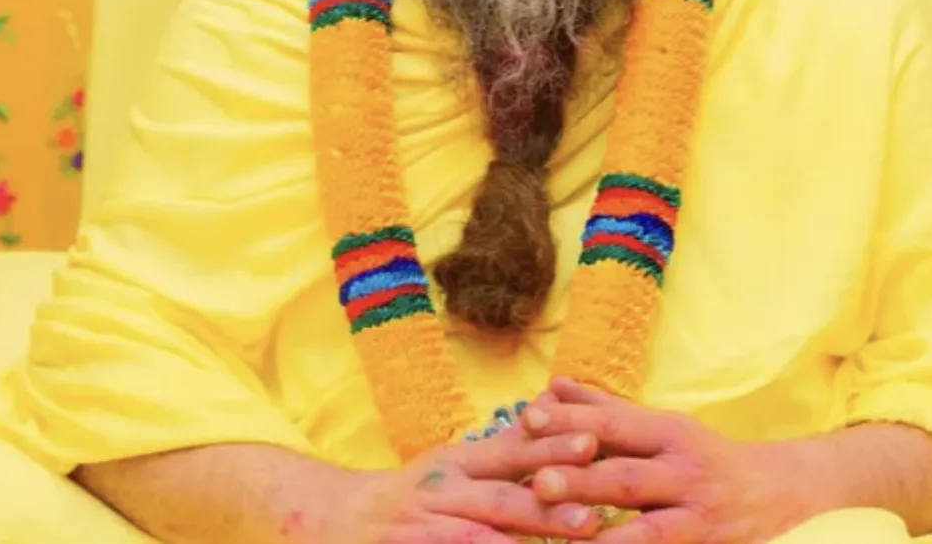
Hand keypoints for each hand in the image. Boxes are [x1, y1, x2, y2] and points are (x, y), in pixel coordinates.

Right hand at [331, 420, 608, 543]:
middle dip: (546, 505)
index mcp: (460, 462)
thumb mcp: (455, 461)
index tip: (594, 442)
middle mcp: (443, 492)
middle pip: (500, 497)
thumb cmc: (412, 494)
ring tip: (568, 541)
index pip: (510, 451)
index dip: (550, 448)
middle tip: (596, 513)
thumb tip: (554, 401)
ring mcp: (425, 526)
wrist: (336, 520)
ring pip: (477, 539)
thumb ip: (506, 442)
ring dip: (520, 542)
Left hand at [517, 377, 811, 543]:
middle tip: (537, 479)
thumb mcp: (661, 426)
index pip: (614, 422)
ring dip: (606, 535)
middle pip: (626, 474)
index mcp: (667, 431)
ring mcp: (696, 511)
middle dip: (582, 478)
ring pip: (648, 526)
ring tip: (566, 535)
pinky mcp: (705, 542)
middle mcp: (683, 469)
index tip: (527, 416)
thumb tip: (554, 385)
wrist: (777, 486)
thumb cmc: (703, 454)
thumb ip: (606, 409)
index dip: (572, 420)